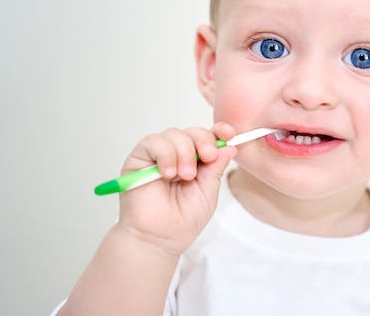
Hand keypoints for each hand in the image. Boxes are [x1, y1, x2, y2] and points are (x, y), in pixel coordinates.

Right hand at [116, 122, 236, 255]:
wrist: (159, 238)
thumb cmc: (182, 220)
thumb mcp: (208, 192)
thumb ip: (216, 168)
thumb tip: (229, 147)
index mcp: (197, 162)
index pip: (208, 138)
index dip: (219, 131)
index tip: (230, 133)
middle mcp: (178, 155)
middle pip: (193, 132)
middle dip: (204, 141)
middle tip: (208, 157)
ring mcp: (158, 156)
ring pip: (175, 134)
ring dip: (185, 153)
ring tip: (185, 176)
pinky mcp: (139, 159)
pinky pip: (153, 142)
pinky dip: (165, 154)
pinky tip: (168, 173)